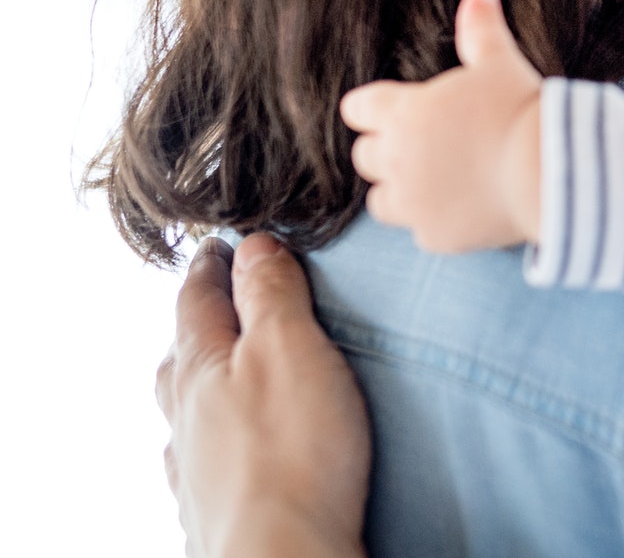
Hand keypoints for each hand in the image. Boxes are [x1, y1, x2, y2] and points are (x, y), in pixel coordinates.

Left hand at [158, 234, 368, 557]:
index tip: (217, 247)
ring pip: (186, 415)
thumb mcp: (290, 346)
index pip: (198, 303)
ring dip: (200, 390)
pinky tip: (223, 453)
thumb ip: (271, 295)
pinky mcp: (216, 509)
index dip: (210, 269)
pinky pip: (204, 463)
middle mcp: (187, 417)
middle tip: (214, 305)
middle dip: (198, 328)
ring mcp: (196, 468)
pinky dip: (213, 445)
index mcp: (202, 369)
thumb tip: (252, 248)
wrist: (282, 554)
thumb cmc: (292, 452)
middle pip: (181, 360)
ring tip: (217, 380)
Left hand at [341, 0, 542, 252]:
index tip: (394, 111)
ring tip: (437, 180)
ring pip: (381, 200)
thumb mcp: (500, 62)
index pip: (358, 108)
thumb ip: (481, 27)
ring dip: (400, 190)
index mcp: (404, 113)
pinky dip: (435, 221)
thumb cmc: (521, 110)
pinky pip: (419, 231)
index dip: (374, 109)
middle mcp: (397, 159)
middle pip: (365, 156)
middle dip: (387, 150)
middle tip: (425, 144)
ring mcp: (412, 202)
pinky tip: (464, 206)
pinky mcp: (434, 236)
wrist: (548, 172)